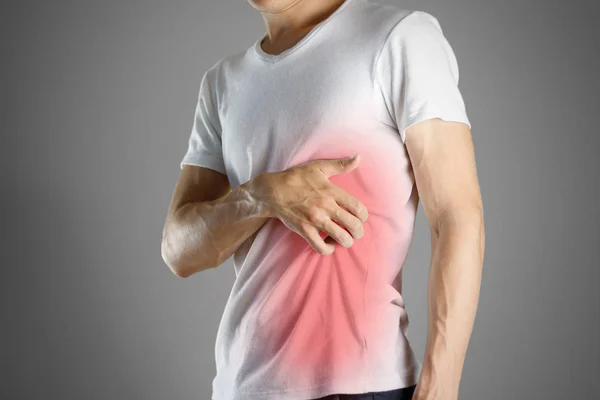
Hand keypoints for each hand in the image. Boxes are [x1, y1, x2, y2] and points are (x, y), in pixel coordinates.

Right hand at [246, 154, 368, 254]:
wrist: (273, 191)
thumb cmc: (297, 178)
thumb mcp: (319, 167)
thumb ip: (340, 165)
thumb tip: (358, 157)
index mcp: (332, 191)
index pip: (358, 208)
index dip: (364, 217)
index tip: (360, 218)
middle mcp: (326, 206)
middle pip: (353, 226)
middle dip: (358, 232)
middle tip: (356, 232)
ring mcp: (315, 220)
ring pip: (341, 238)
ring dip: (347, 241)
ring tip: (345, 239)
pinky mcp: (304, 231)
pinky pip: (321, 247)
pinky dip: (329, 249)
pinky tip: (329, 244)